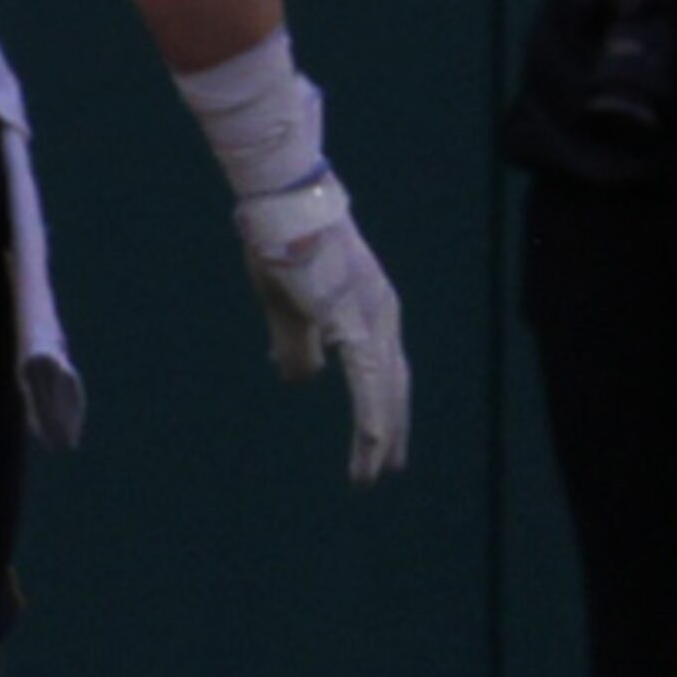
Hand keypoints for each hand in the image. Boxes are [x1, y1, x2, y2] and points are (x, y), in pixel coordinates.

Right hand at [234, 173, 409, 483]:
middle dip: (392, 428)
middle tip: (388, 468)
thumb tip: (301, 378)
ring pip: (385, 391)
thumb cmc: (281, 244)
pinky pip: (370, 382)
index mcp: (370, 305)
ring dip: (382, 436)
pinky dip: (373, 419)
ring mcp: (373, 316)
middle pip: (395, 382)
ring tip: (371, 473)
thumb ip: (296, 342)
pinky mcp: (355, 320)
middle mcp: (382, 312)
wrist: (281, 202)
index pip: (386, 367)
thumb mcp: (286, 304)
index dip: (385, 405)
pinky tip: (373, 446)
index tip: (385, 440)